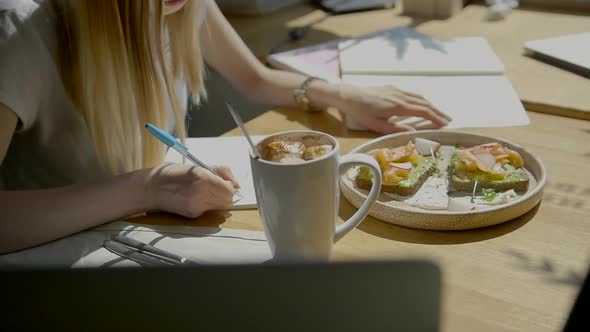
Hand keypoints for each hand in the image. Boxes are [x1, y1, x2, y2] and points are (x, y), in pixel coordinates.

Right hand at [143, 163, 237, 217]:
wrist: (149, 188)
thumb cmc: (172, 173)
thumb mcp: (197, 165)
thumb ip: (219, 172)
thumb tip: (236, 183)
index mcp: (202, 178)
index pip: (229, 190)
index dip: (230, 185)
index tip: (225, 181)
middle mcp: (200, 194)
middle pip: (227, 201)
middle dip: (225, 194)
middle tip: (217, 187)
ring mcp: (196, 206)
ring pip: (220, 207)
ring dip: (217, 200)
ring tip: (205, 192)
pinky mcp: (192, 214)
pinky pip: (208, 210)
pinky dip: (207, 204)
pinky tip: (195, 197)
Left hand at [334, 84, 451, 133]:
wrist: (347, 95)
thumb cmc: (360, 112)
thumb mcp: (376, 125)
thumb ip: (395, 129)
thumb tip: (413, 132)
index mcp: (398, 106)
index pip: (422, 112)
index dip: (435, 118)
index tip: (445, 124)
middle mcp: (400, 95)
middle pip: (424, 103)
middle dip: (438, 112)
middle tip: (448, 120)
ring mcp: (396, 90)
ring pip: (419, 97)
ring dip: (431, 105)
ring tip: (439, 113)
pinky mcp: (392, 88)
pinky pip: (411, 94)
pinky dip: (421, 100)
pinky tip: (422, 105)